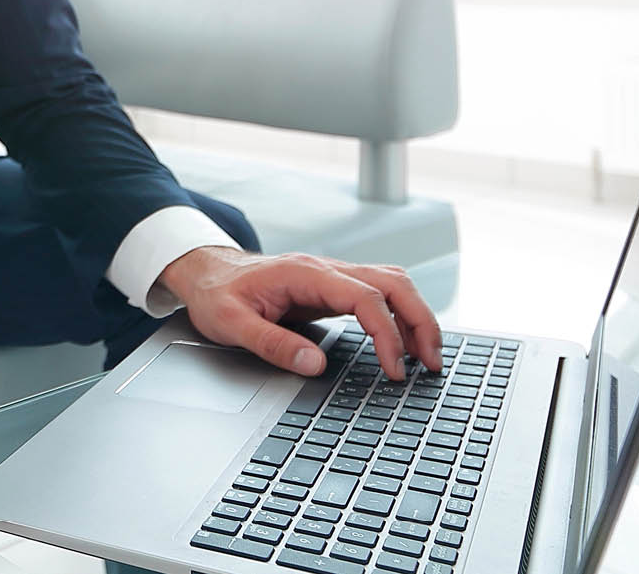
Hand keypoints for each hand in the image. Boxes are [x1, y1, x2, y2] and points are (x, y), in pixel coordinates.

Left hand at [159, 247, 443, 380]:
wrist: (206, 270)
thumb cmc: (216, 294)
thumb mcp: (230, 323)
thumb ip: (272, 343)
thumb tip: (315, 365)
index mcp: (305, 274)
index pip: (365, 297)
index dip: (388, 334)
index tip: (394, 370)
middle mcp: (325, 268)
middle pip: (393, 282)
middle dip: (420, 320)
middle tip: (433, 363)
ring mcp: (331, 274)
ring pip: (392, 282)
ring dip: (416, 314)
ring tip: (428, 356)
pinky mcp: (331, 286)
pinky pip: (378, 292)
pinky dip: (400, 313)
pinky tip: (405, 340)